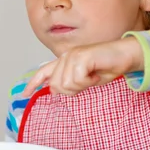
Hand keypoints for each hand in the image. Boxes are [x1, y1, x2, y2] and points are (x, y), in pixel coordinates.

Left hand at [22, 37, 142, 96]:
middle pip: (56, 86)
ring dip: (83, 86)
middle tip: (88, 82)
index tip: (25, 94)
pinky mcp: (81, 57)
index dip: (33, 83)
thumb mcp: (85, 79)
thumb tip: (53, 90)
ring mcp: (72, 55)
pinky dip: (89, 82)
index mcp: (65, 61)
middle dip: (72, 90)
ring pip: (67, 85)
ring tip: (93, 76)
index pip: (44, 72)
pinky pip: (77, 80)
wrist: (124, 55)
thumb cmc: (107, 66)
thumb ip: (70, 83)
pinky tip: (96, 74)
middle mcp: (66, 57)